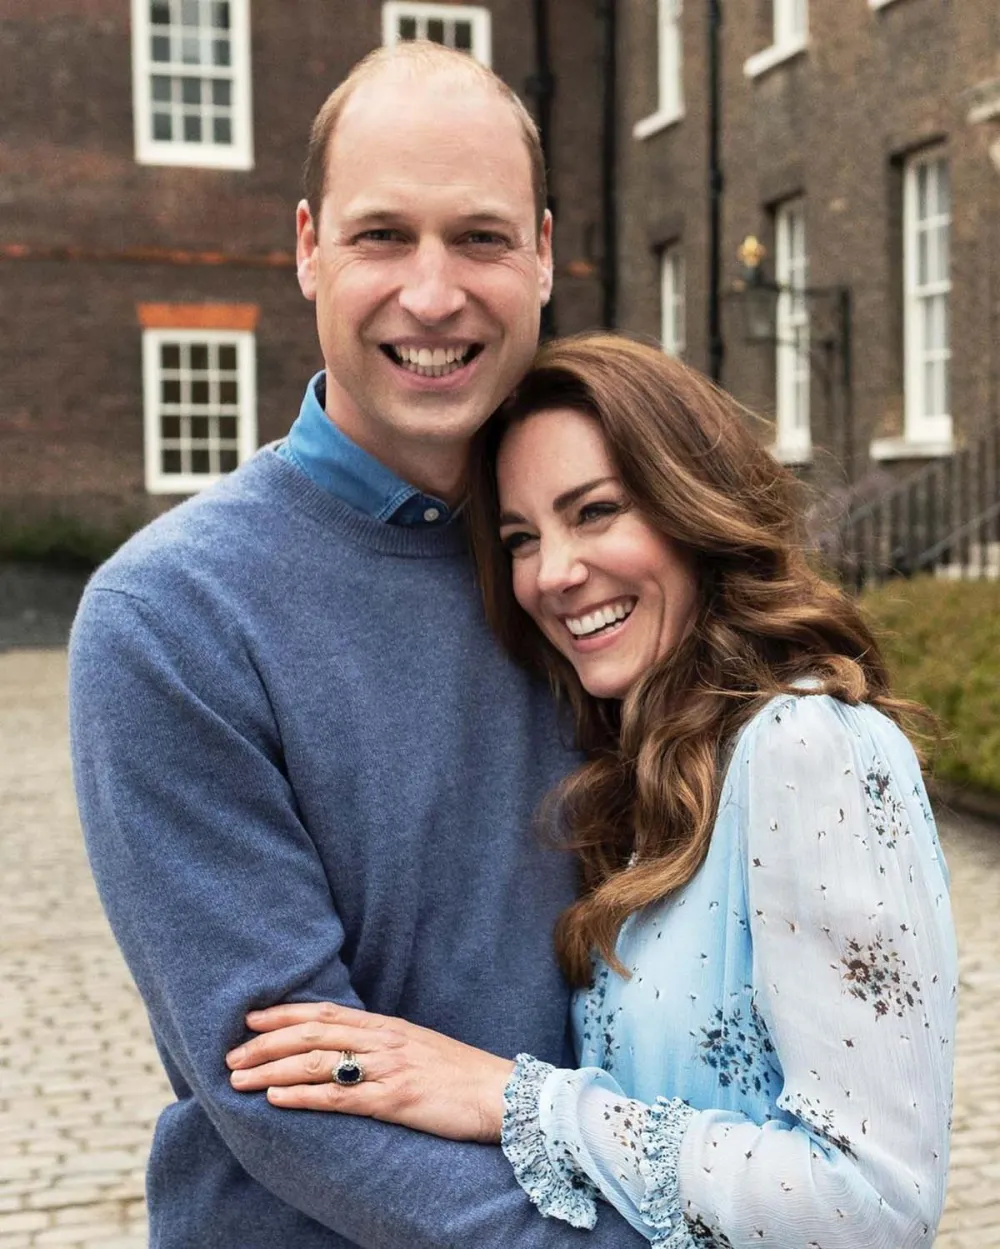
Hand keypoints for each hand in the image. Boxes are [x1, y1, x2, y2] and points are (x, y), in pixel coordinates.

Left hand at [226, 1002, 514, 1142]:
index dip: (284, 1013)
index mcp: (387, 1026)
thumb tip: (348, 1049)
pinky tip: (276, 1100)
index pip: (325, 1012)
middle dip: (266, 1042)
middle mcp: (383, 1040)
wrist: (504, 1095)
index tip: (249, 1017)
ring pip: (316, 1063)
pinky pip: (340, 1097)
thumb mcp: (419, 1049)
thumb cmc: (462, 1076)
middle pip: (311, 1034)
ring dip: (271, 1070)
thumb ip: (384, 1045)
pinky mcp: (394, 1100)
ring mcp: (387, 1068)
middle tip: (230, 1054)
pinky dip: (303, 1097)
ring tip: (238, 1079)